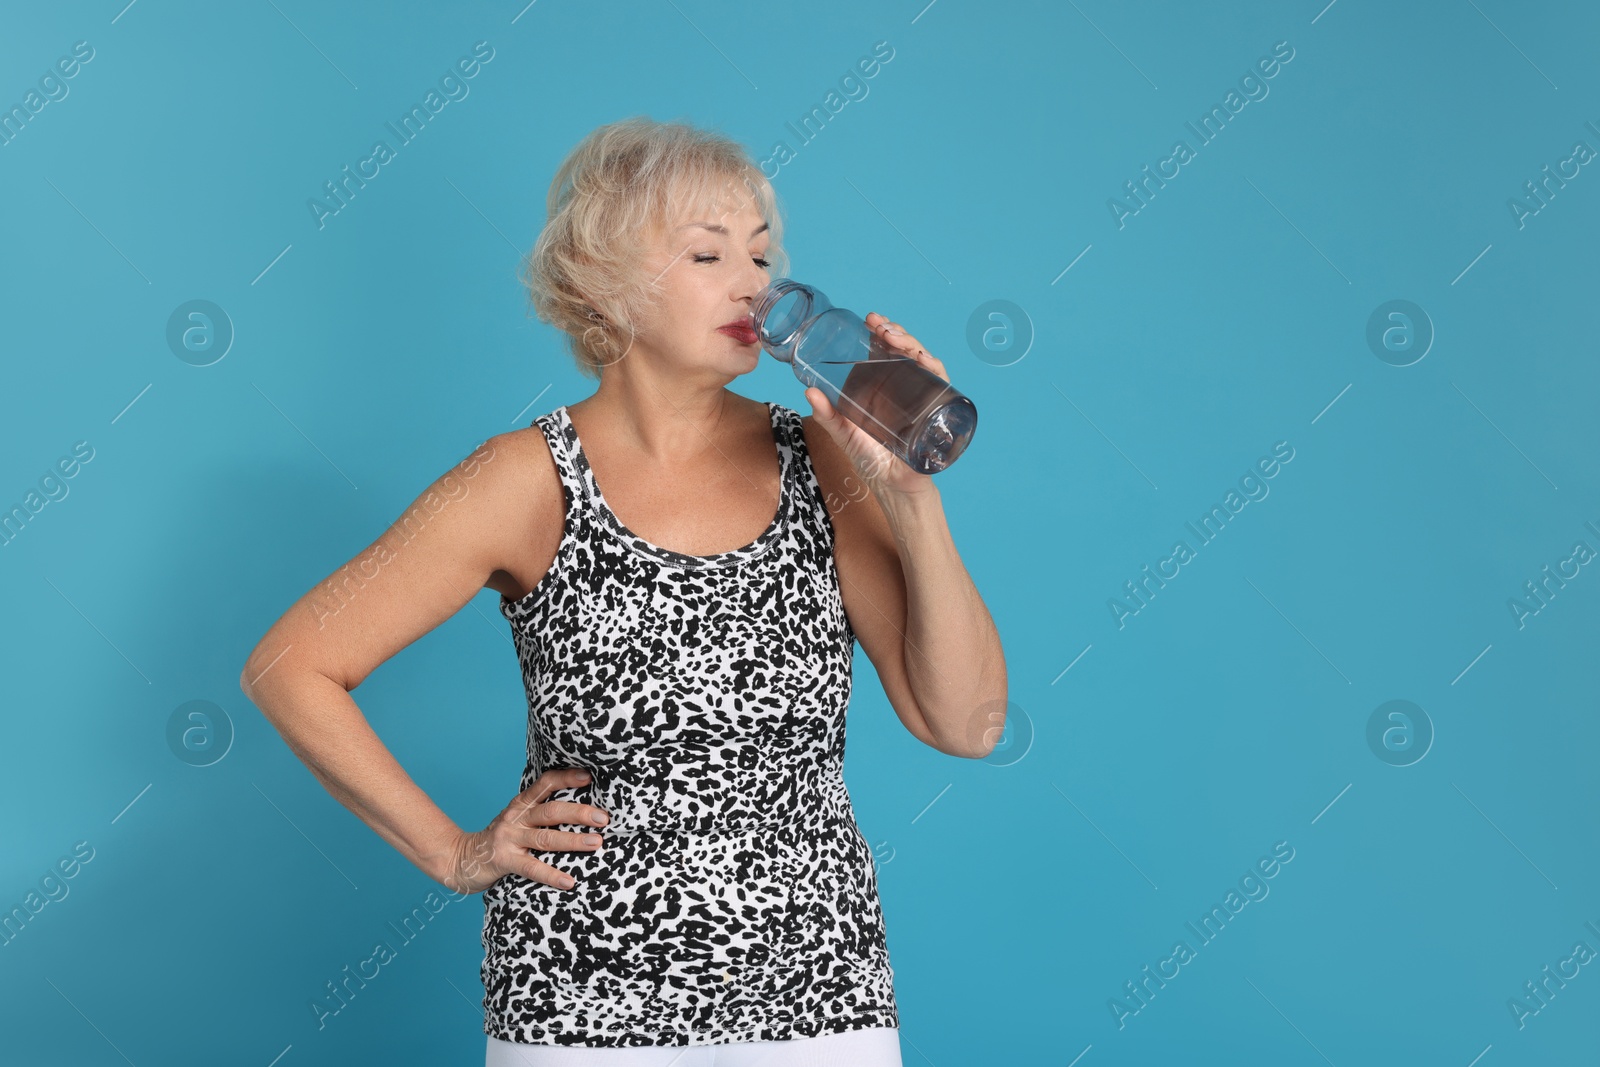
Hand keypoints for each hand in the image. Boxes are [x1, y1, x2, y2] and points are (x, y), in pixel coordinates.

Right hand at [439, 767, 607, 893]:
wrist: (459, 858)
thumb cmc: (498, 839)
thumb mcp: (516, 819)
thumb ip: (539, 812)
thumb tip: (580, 810)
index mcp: (521, 804)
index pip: (545, 783)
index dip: (567, 778)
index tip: (589, 777)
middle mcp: (516, 817)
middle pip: (551, 811)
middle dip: (579, 813)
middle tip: (604, 818)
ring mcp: (509, 838)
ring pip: (545, 838)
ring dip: (573, 840)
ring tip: (596, 843)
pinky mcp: (503, 860)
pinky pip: (531, 868)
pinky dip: (552, 875)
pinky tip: (569, 882)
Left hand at [804, 311, 951, 497]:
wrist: (894, 487)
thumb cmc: (871, 460)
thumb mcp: (844, 433)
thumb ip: (827, 415)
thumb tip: (808, 391)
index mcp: (885, 385)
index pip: (888, 349)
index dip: (882, 330)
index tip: (869, 320)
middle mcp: (907, 387)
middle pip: (907, 350)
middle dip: (896, 332)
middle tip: (878, 326)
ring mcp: (923, 397)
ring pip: (924, 360)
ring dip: (911, 344)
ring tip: (893, 338)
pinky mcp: (937, 410)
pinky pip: (941, 383)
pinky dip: (934, 368)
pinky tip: (922, 360)